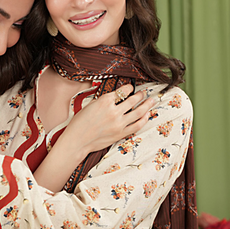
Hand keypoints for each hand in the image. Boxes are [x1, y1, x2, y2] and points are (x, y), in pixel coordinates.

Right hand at [34, 84, 154, 191]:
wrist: (77, 140)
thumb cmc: (80, 123)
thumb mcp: (90, 105)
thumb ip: (103, 101)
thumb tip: (114, 98)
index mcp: (105, 101)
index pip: (122, 91)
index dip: (129, 88)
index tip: (131, 87)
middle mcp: (114, 111)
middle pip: (133, 100)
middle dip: (141, 95)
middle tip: (145, 92)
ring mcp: (119, 123)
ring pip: (139, 111)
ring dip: (147, 105)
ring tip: (152, 101)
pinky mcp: (121, 133)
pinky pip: (137, 125)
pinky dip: (144, 119)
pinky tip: (147, 115)